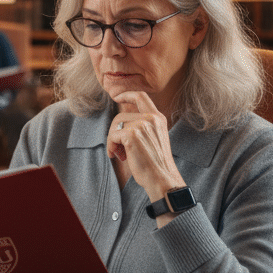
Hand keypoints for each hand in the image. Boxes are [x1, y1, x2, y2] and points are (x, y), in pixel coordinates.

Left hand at [107, 91, 186, 205]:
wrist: (161, 178)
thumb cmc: (155, 164)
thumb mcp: (153, 139)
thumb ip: (142, 127)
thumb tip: (120, 122)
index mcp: (158, 118)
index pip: (141, 96)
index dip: (127, 94)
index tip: (117, 97)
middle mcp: (151, 118)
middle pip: (120, 116)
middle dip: (115, 132)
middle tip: (118, 149)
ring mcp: (142, 125)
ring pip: (115, 126)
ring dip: (112, 141)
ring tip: (120, 154)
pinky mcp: (132, 134)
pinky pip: (112, 136)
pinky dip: (111, 146)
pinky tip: (118, 156)